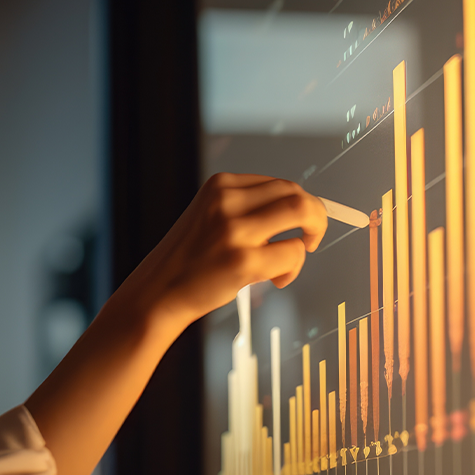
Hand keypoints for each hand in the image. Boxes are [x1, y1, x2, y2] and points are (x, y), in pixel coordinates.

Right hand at [110, 172, 327, 339]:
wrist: (159, 291)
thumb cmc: (189, 259)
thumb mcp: (210, 216)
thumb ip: (246, 207)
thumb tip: (299, 208)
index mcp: (220, 186)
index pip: (280, 182)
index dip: (301, 203)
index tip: (302, 222)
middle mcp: (226, 202)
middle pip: (296, 193)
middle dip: (316, 216)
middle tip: (312, 237)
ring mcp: (235, 231)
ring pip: (302, 213)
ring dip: (312, 235)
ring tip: (297, 255)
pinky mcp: (243, 261)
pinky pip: (293, 253)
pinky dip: (294, 268)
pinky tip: (277, 279)